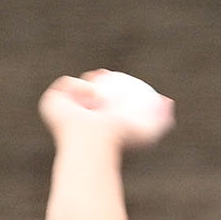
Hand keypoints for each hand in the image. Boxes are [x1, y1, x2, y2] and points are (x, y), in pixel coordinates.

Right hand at [38, 70, 174, 149]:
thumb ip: (161, 120)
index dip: (111, 84)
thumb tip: (170, 102)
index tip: (117, 77)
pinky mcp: (50, 103)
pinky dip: (78, 88)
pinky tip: (89, 96)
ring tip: (96, 92)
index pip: (105, 98)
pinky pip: (66, 84)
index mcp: (98, 122)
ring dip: (86, 85)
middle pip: (88, 90)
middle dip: (96, 79)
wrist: (94, 143)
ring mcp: (64, 110)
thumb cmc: (120, 141)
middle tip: (105, 75)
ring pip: (75, 86)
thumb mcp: (148, 133)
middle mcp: (80, 117)